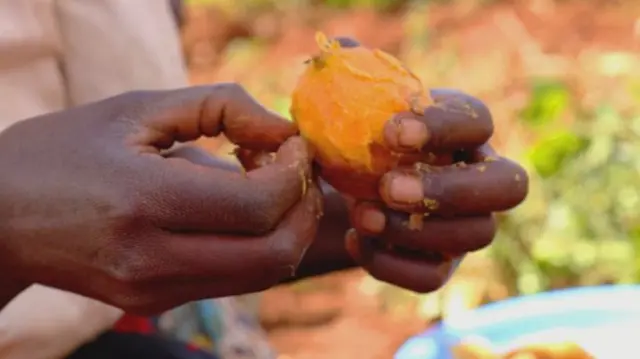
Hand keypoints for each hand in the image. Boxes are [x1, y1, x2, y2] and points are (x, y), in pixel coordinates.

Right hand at [0, 84, 321, 313]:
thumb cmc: (66, 149)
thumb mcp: (138, 108)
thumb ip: (220, 107)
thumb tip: (283, 131)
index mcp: (143, 202)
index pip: (257, 206)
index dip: (295, 173)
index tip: (295, 143)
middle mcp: (151, 260)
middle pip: (275, 254)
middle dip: (305, 209)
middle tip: (298, 169)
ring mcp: (153, 291)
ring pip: (263, 275)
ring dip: (289, 229)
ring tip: (271, 185)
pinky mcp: (155, 303)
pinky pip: (235, 281)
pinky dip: (260, 244)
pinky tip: (243, 209)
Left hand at [347, 88, 527, 291]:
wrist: (346, 193)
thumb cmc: (357, 142)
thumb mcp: (353, 109)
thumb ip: (354, 77)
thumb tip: (346, 42)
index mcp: (463, 131)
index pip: (478, 121)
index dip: (443, 126)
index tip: (391, 131)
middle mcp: (480, 180)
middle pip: (508, 187)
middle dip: (449, 188)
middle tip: (389, 187)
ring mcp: (467, 227)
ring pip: (474, 235)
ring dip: (413, 229)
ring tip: (360, 215)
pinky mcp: (442, 266)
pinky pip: (433, 278)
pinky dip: (390, 264)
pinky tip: (356, 241)